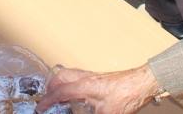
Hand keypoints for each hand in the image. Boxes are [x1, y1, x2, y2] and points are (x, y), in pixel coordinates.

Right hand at [36, 64, 161, 113]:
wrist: (142, 83)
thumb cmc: (126, 96)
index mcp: (84, 86)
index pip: (59, 92)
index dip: (47, 101)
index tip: (40, 108)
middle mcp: (86, 78)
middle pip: (61, 76)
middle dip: (50, 87)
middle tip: (47, 99)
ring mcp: (93, 76)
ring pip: (70, 74)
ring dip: (61, 83)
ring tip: (59, 96)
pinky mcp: (100, 78)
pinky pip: (79, 77)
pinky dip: (72, 84)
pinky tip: (77, 95)